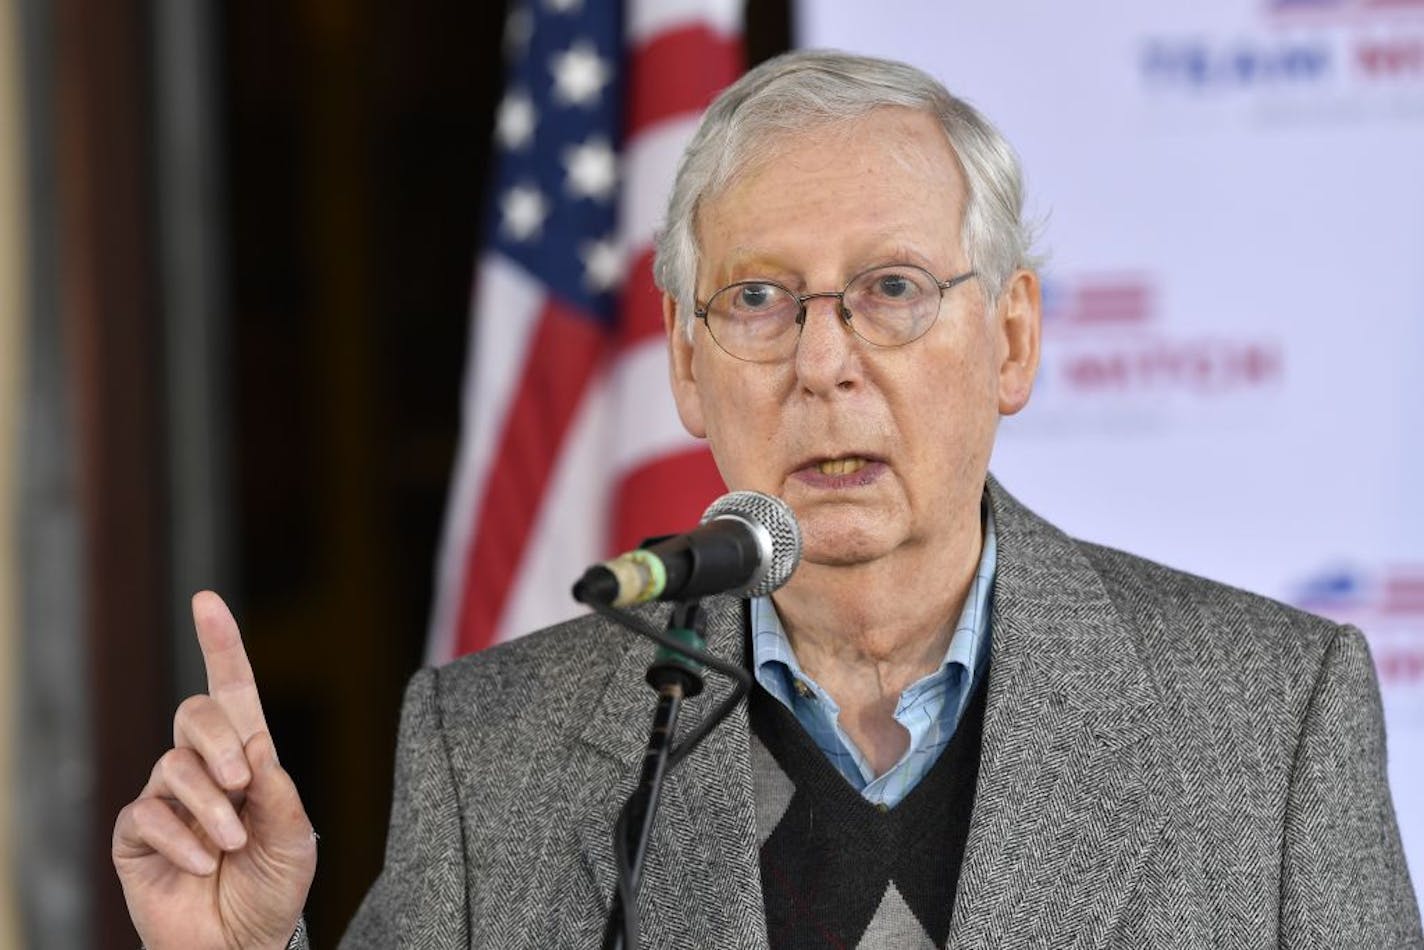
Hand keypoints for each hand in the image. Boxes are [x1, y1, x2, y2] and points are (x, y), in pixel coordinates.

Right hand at [113, 592, 316, 948]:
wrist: (241, 946)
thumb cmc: (272, 889)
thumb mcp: (295, 838)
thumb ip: (279, 790)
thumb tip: (256, 740)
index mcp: (247, 759)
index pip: (232, 691)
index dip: (220, 644)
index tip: (206, 601)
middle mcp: (202, 769)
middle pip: (195, 713)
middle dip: (220, 741)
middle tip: (241, 782)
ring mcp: (166, 799)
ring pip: (174, 766)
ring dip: (209, 807)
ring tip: (231, 847)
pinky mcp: (136, 835)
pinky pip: (148, 814)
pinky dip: (181, 839)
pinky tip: (202, 864)